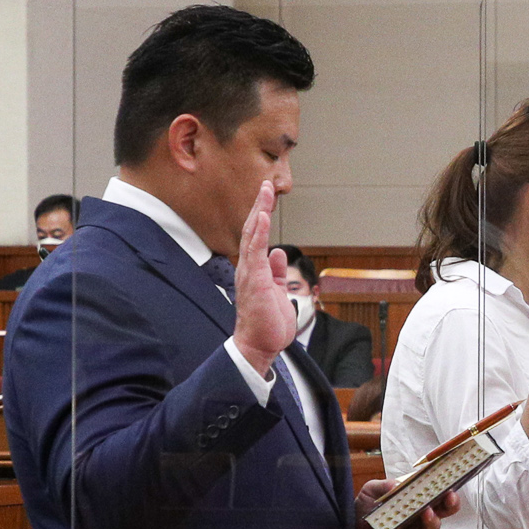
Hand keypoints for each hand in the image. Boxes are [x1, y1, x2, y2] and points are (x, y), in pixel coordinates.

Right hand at [232, 182, 295, 374]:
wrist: (259, 345)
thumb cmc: (267, 323)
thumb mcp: (277, 291)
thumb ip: (277, 272)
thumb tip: (279, 253)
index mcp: (255, 270)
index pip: (257, 237)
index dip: (262, 216)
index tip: (267, 197)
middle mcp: (248, 268)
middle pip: (252, 231)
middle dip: (259, 206)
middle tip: (265, 184)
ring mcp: (249, 273)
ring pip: (253, 236)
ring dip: (259, 212)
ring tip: (264, 192)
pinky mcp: (254, 280)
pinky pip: (255, 252)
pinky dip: (259, 233)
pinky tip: (263, 217)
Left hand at [355, 481, 460, 528]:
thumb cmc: (368, 510)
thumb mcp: (371, 491)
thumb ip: (383, 485)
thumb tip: (397, 484)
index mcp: (418, 497)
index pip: (438, 489)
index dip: (447, 485)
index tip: (449, 480)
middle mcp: (423, 514)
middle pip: (446, 509)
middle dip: (451, 503)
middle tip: (448, 496)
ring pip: (433, 526)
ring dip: (431, 519)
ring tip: (425, 513)